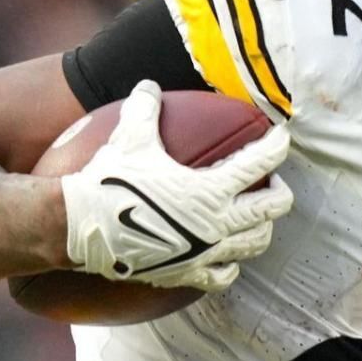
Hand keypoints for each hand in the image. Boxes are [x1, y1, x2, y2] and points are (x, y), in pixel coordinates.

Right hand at [59, 80, 293, 293]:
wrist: (80, 227)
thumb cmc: (109, 181)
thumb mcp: (129, 137)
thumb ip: (145, 108)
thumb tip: (149, 85)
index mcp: (210, 189)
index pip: (259, 163)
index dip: (276, 146)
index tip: (281, 137)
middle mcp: (217, 223)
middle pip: (271, 208)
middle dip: (280, 191)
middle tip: (273, 180)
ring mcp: (206, 252)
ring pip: (255, 243)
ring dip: (262, 227)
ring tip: (257, 216)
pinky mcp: (188, 272)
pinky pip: (223, 276)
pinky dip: (231, 266)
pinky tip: (227, 257)